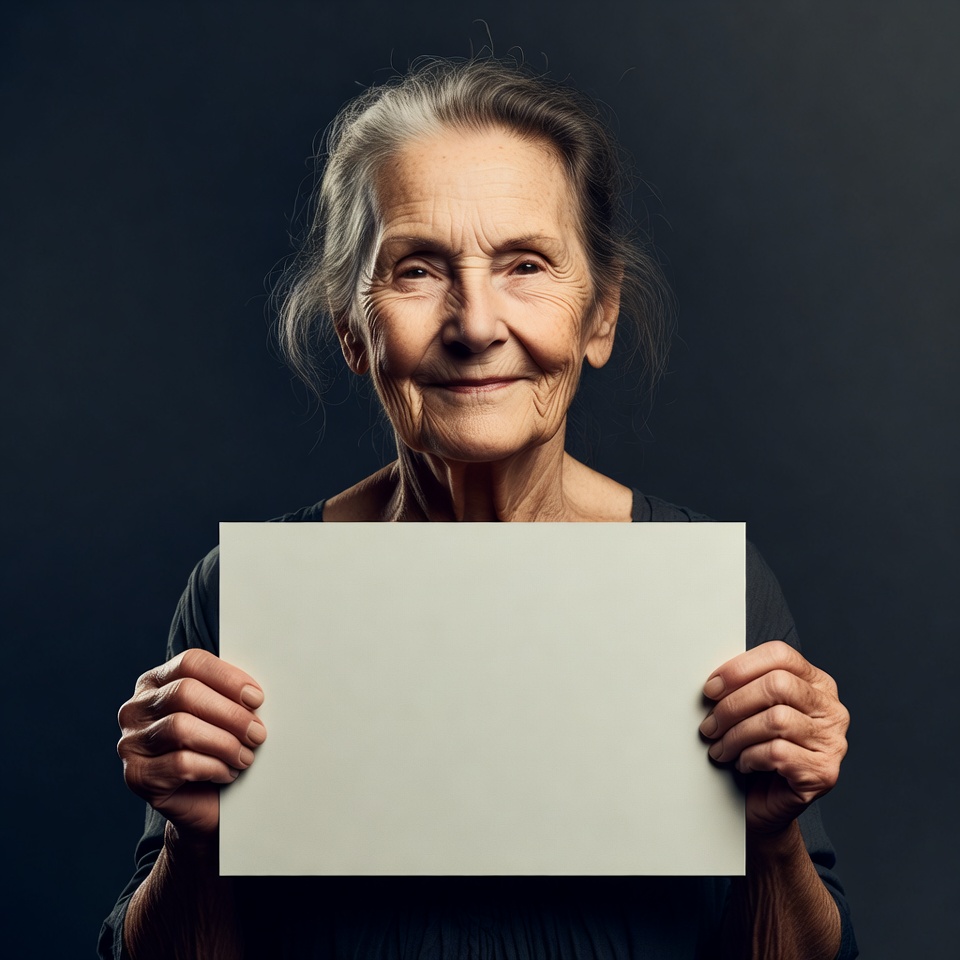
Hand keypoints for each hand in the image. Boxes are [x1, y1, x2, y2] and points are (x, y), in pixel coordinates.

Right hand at [117, 649, 266, 836]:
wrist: (204, 804)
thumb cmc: (215, 750)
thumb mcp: (222, 715)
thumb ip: (228, 696)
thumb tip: (254, 693)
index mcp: (156, 682)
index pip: (191, 663)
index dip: (227, 678)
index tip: (256, 698)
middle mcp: (136, 709)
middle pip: (185, 693)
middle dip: (230, 713)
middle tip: (258, 733)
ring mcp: (131, 742)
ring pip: (181, 728)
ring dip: (224, 742)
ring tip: (246, 755)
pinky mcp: (136, 775)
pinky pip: (179, 764)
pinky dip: (213, 767)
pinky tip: (228, 773)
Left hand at [699, 640, 848, 834]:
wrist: (765, 804)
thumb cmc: (757, 750)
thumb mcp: (753, 710)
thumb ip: (746, 687)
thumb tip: (715, 680)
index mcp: (816, 683)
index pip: (780, 655)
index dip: (740, 668)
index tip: (711, 688)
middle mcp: (831, 709)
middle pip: (777, 685)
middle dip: (733, 704)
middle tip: (710, 724)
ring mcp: (833, 742)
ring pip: (776, 720)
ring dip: (736, 735)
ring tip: (720, 748)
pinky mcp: (824, 773)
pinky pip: (778, 753)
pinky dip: (749, 757)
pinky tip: (742, 764)